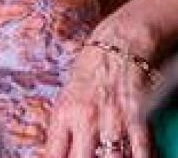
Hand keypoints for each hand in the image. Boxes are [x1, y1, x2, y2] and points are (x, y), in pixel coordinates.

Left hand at [43, 31, 156, 157]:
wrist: (118, 46)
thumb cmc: (90, 70)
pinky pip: (140, 150)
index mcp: (64, 114)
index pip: (53, 152)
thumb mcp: (66, 97)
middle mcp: (86, 119)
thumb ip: (62, 126)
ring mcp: (112, 120)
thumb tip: (55, 150)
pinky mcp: (137, 118)